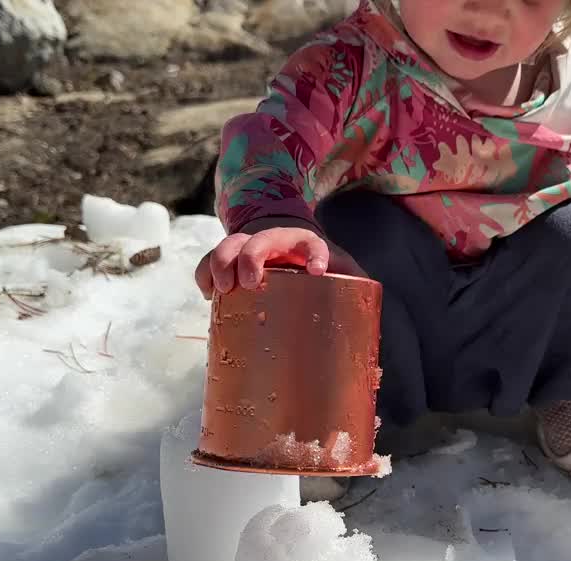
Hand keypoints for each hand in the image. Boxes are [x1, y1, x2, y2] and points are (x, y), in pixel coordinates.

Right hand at [194, 218, 365, 299]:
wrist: (283, 234)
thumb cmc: (315, 260)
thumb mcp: (338, 266)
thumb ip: (352, 282)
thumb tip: (366, 317)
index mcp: (305, 242)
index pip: (311, 242)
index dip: (315, 253)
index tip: (316, 271)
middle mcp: (273, 239)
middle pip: (260, 239)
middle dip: (252, 257)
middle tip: (250, 283)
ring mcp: (246, 246)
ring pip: (228, 244)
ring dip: (220, 264)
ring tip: (220, 289)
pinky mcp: (227, 258)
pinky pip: (207, 261)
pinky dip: (204, 275)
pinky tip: (208, 294)